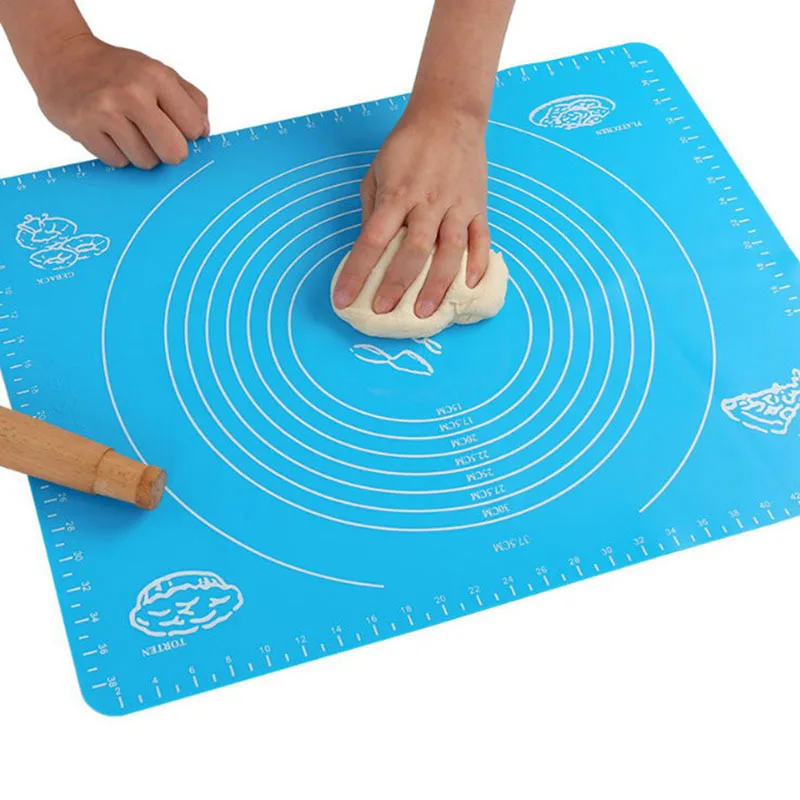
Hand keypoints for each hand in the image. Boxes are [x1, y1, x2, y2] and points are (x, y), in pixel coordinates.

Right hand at [31, 33, 208, 168]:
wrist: (63, 58)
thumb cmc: (120, 72)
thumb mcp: (160, 72)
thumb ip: (191, 100)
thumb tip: (204, 134)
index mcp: (156, 76)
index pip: (193, 129)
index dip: (188, 135)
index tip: (176, 128)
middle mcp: (131, 92)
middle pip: (174, 153)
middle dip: (169, 153)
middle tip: (157, 140)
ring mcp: (105, 111)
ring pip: (146, 162)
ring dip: (141, 154)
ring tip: (127, 132)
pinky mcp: (84, 128)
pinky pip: (118, 162)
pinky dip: (117, 154)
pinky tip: (108, 134)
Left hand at [333, 106, 490, 318]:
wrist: (449, 114)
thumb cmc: (407, 146)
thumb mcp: (377, 172)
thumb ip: (373, 211)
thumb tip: (366, 250)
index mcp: (397, 195)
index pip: (372, 240)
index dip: (357, 272)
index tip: (343, 298)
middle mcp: (427, 203)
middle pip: (412, 250)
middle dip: (396, 284)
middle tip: (383, 312)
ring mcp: (456, 205)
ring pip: (449, 250)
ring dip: (437, 284)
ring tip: (426, 312)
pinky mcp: (478, 206)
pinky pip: (481, 238)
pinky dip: (478, 263)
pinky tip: (470, 285)